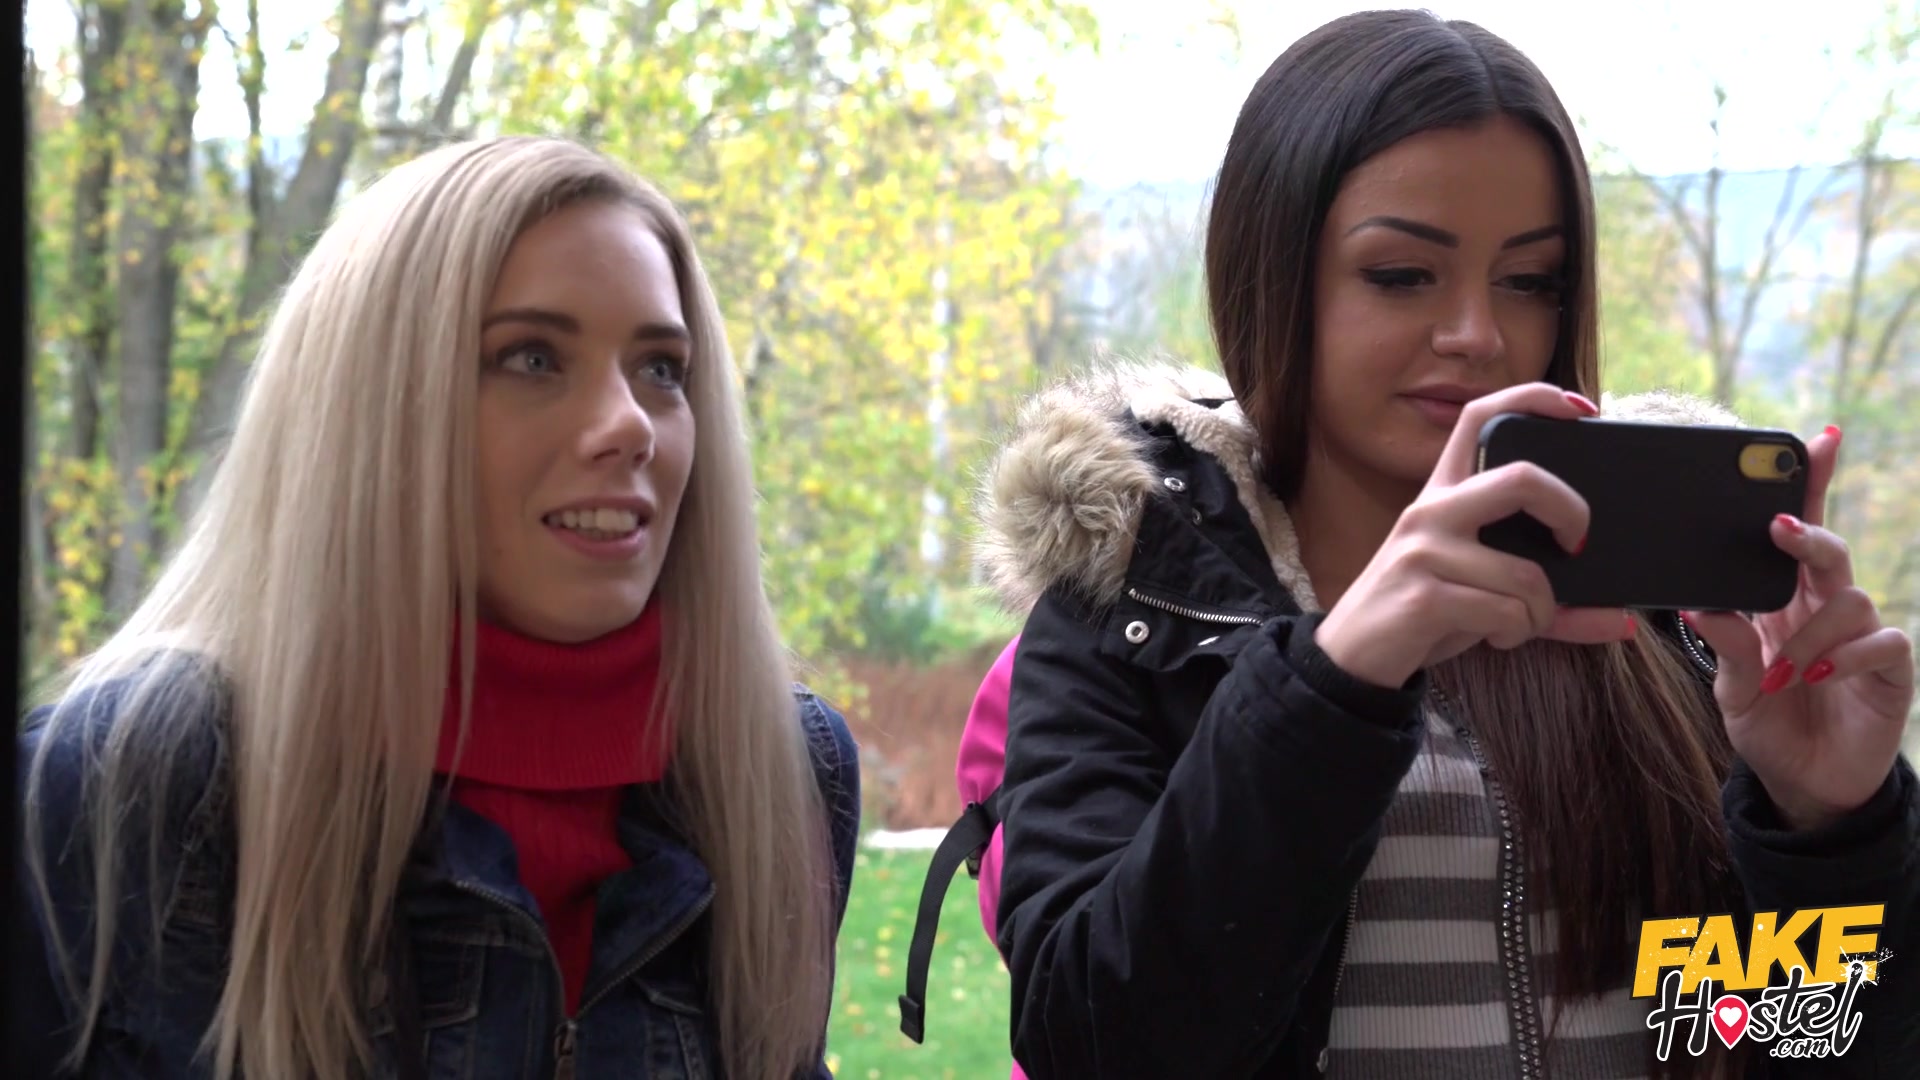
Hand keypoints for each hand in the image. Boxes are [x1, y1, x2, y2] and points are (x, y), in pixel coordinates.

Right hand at [1315, 383, 1637, 687]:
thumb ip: (1543, 598)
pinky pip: (1507, 612)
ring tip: (1519, 623)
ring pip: (1526, 573)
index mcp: (1442, 493)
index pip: (1479, 417)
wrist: (1354, 657)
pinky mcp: (1424, 596)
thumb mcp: (1479, 591)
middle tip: (1578, 543)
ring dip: (1539, 612)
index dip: (1533, 398)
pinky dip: (1516, 632)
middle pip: (1522, 478)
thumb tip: (1620, 620)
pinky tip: (1495, 636)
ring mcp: (1424, 551)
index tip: (1580, 410)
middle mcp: (1431, 511)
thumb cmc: (1423, 613)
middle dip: (1569, 510)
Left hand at [1684, 425, 1915, 831]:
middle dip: (1808, 533)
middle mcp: (1827, 606)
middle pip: (1830, 549)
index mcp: (1785, 598)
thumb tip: (1698, 607)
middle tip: (1779, 531)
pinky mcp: (1891, 669)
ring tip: (1784, 673)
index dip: (1813, 485)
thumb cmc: (1768, 721)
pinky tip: (1817, 678)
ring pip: (1849, 599)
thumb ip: (1727, 646)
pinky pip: (1882, 642)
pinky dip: (1845, 658)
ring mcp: (1862, 635)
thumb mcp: (1732, 686)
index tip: (1819, 440)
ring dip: (1809, 634)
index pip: (1799, 530)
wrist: (1803, 781)